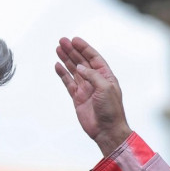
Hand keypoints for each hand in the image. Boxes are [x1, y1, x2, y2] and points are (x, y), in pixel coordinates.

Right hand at [55, 37, 132, 155]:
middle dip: (72, 51)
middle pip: (81, 61)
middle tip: (62, 41)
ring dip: (66, 59)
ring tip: (58, 49)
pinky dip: (63, 74)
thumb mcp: (105, 88)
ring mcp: (85, 88)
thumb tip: (79, 67)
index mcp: (105, 76)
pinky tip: (58, 65)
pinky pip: (68, 82)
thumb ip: (92, 75)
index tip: (74, 40)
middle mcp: (95, 80)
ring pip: (73, 70)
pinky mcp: (77, 97)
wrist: (107, 130)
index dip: (84, 48)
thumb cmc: (111, 110)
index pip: (93, 57)